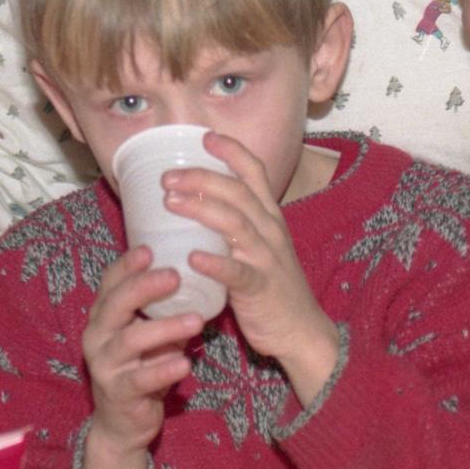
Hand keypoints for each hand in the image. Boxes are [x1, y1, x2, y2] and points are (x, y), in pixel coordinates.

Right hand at [80, 246, 204, 468]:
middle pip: (115, 304)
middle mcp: (97, 337)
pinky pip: (140, 379)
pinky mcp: (118, 393)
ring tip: (196, 321)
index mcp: (103, 317)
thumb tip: (196, 275)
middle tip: (176, 275)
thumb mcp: (148, 335)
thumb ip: (161, 311)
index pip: (110, 283)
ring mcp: (104, 366)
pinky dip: (162, 370)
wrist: (123, 424)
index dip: (128, 265)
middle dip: (144, 287)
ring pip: (130, 341)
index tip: (151, 248)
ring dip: (164, 328)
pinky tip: (185, 362)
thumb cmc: (140, 368)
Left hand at [162, 132, 337, 403]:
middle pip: (238, 192)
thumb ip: (231, 227)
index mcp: (269, 218)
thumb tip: (190, 206)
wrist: (301, 332)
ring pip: (236, 223)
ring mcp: (266, 259)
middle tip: (167, 176)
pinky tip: (192, 258)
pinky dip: (215, 263)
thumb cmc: (271, 287)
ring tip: (170, 202)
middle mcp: (270, 231)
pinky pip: (237, 273)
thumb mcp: (257, 247)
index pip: (254, 174)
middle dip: (201, 178)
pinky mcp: (260, 288)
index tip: (205, 137)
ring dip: (201, 209)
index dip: (232, 152)